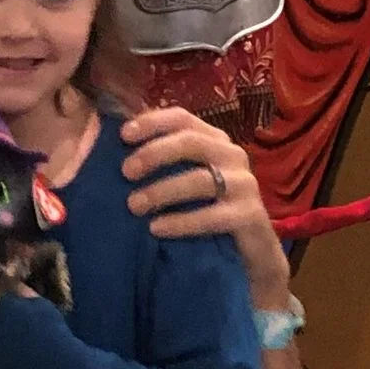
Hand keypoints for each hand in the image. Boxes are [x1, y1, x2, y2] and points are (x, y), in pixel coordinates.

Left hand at [119, 108, 293, 310]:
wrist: (251, 250)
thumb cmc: (209, 209)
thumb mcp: (186, 179)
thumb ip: (163, 161)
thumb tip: (117, 146)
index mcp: (214, 140)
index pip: (183, 118)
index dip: (152, 123)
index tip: (123, 135)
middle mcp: (232, 155)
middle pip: (191, 143)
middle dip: (154, 154)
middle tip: (126, 172)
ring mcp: (244, 185)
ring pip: (200, 180)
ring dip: (162, 190)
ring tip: (134, 205)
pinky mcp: (250, 215)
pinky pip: (212, 216)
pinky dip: (181, 221)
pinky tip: (157, 228)